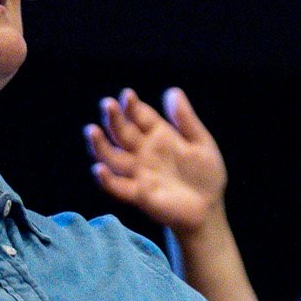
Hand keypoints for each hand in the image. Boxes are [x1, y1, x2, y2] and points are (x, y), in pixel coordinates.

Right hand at [84, 87, 226, 233]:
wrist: (209, 209)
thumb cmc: (206, 175)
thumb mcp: (201, 143)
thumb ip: (185, 120)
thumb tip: (172, 91)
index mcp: (159, 136)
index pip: (140, 116)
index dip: (132, 106)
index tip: (127, 95)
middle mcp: (143, 152)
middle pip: (123, 133)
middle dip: (114, 119)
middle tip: (107, 104)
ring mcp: (138, 173)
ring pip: (112, 157)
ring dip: (100, 145)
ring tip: (92, 131)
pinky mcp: (138, 194)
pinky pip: (118, 187)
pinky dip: (106, 180)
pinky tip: (99, 169)